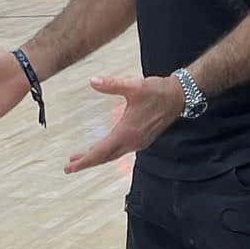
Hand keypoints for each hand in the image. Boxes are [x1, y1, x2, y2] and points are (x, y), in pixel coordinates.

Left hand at [64, 75, 183, 174]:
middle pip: (105, 157)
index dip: (84, 160)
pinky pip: (121, 151)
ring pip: (113, 155)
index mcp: (127, 132)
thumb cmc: (158, 91)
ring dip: (97, 157)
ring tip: (82, 158)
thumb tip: (93, 81)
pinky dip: (109, 153)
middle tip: (69, 167)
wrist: (180, 96)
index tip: (70, 167)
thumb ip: (112, 84)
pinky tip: (103, 149)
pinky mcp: (143, 139)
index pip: (101, 152)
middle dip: (87, 162)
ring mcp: (139, 142)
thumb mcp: (134, 86)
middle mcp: (133, 141)